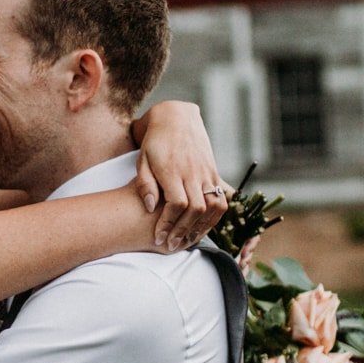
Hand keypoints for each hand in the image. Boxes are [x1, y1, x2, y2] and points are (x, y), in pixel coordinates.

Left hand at [131, 101, 231, 249]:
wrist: (177, 117)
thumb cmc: (154, 141)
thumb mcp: (142, 160)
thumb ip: (145, 184)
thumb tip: (150, 207)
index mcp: (172, 169)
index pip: (176, 204)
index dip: (168, 223)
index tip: (159, 237)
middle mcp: (192, 171)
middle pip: (195, 209)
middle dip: (183, 231)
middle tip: (171, 245)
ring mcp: (206, 171)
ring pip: (213, 206)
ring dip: (202, 227)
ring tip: (188, 240)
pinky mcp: (214, 171)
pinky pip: (220, 198)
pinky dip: (214, 216)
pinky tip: (203, 226)